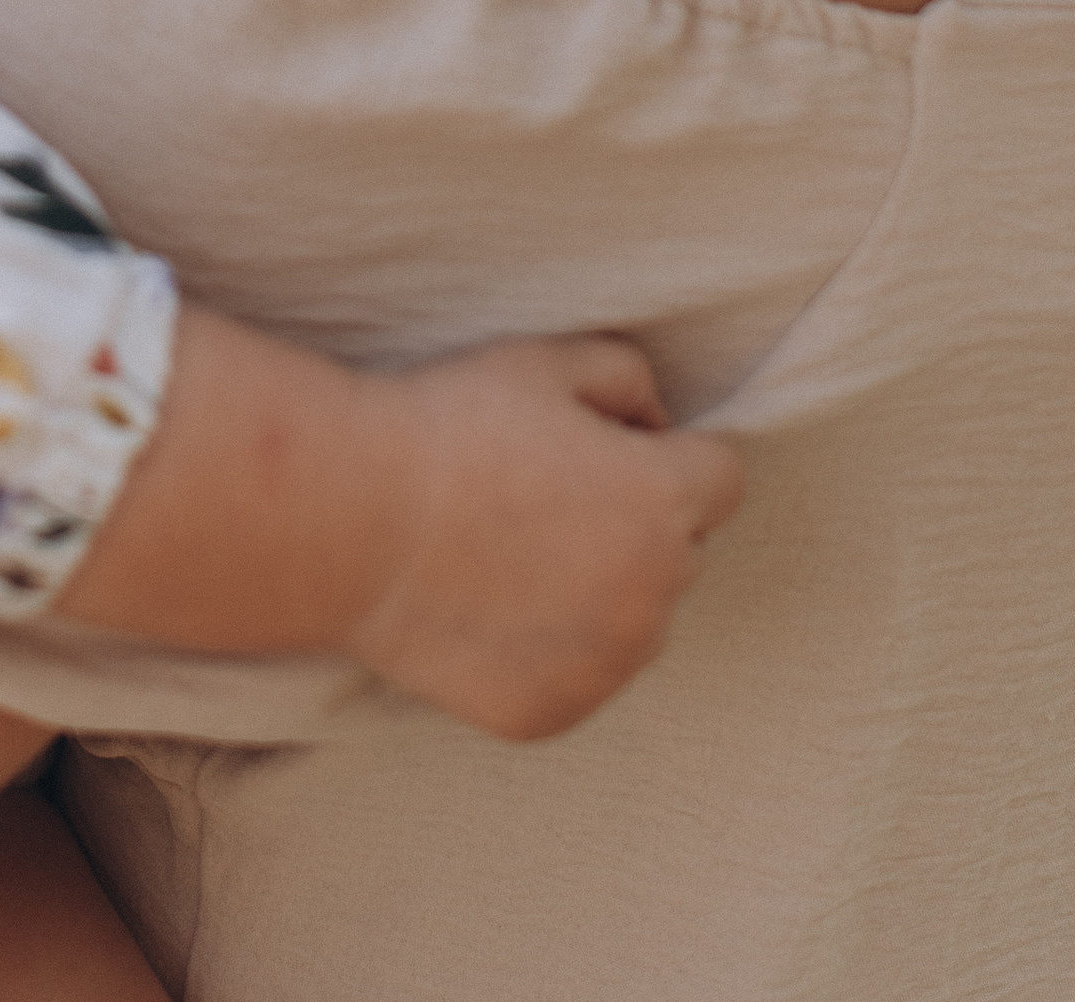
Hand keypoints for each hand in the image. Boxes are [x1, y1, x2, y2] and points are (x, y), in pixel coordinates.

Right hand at [345, 334, 743, 740]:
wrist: (352, 520)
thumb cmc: (450, 429)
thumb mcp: (546, 361)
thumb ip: (630, 379)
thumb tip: (656, 424)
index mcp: (664, 504)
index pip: (722, 478)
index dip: (670, 454)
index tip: (610, 449)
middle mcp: (653, 598)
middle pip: (677, 554)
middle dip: (633, 525)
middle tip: (542, 496)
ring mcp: (604, 668)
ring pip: (632, 623)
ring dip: (598, 593)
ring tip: (508, 554)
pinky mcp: (553, 714)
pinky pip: (577, 676)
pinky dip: (548, 648)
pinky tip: (485, 606)